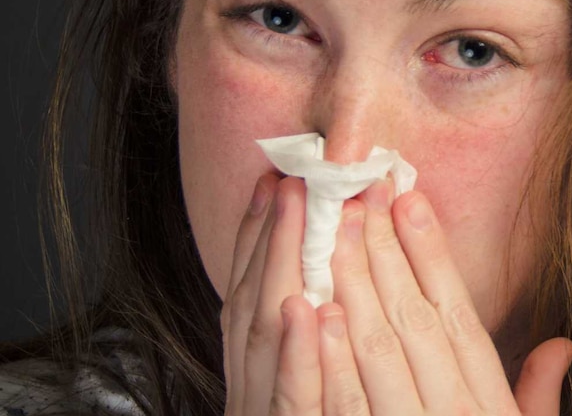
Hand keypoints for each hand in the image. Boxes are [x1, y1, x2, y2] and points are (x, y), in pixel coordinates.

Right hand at [221, 173, 317, 415]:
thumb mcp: (304, 387)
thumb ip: (302, 340)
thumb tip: (324, 280)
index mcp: (251, 374)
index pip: (249, 294)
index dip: (257, 237)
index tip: (274, 186)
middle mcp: (247, 388)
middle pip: (253, 302)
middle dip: (269, 235)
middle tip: (290, 179)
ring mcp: (262, 413)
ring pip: (264, 335)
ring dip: (279, 266)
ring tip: (295, 210)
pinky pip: (292, 399)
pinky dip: (297, 352)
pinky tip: (305, 308)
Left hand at [270, 179, 571, 414]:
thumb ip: (535, 397)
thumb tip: (560, 345)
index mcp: (486, 404)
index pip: (458, 315)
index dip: (433, 255)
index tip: (410, 200)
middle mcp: (453, 414)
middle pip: (413, 318)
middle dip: (383, 250)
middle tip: (359, 191)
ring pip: (376, 350)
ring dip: (352, 285)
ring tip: (332, 227)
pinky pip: (344, 408)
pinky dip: (327, 358)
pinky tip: (312, 310)